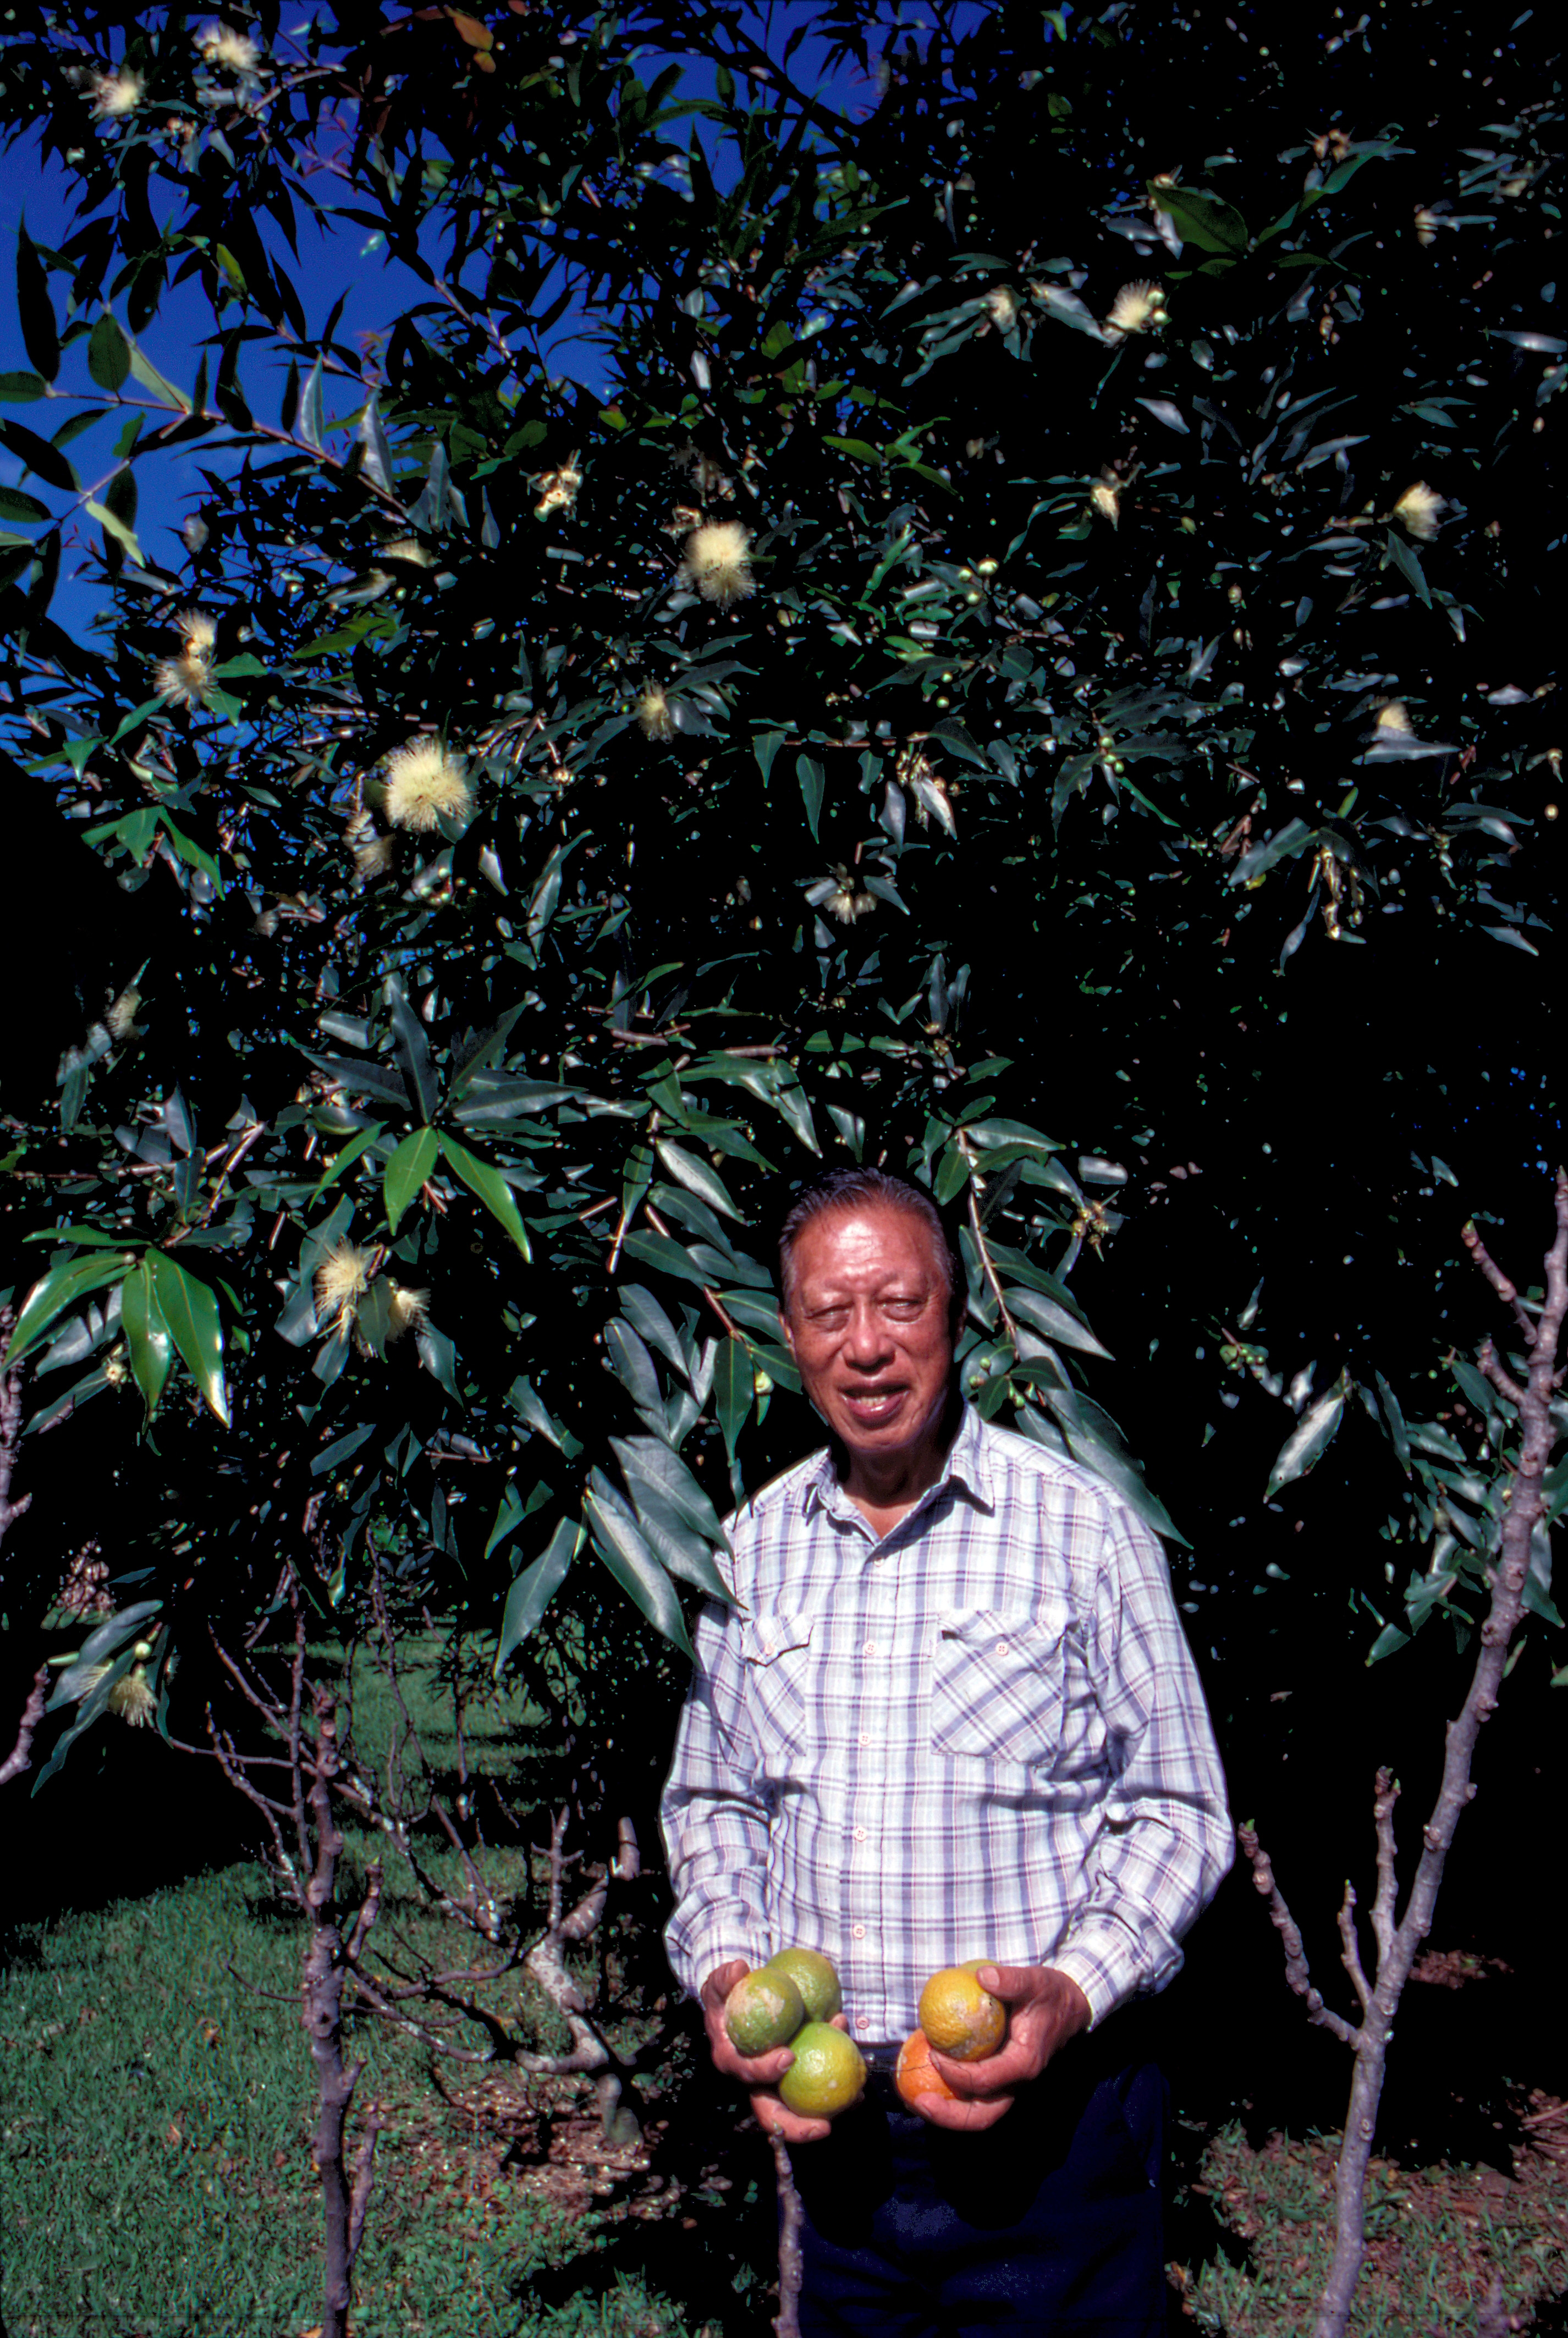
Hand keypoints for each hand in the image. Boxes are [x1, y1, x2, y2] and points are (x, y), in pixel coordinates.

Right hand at [699, 1959, 852, 2144]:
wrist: (741, 2006)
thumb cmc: (729, 1995)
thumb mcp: (720, 1985)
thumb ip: (724, 1978)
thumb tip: (738, 1968)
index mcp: (733, 2061)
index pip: (747, 2072)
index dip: (765, 2070)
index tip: (788, 2056)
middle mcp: (754, 2082)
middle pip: (771, 2115)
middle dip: (796, 2127)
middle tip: (824, 2125)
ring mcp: (775, 2086)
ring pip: (799, 2110)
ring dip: (825, 2113)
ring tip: (854, 2102)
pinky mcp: (794, 2082)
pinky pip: (816, 2092)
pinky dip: (837, 2092)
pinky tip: (860, 2089)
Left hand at [916, 1964, 1092, 2132]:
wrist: (1070, 2006)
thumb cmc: (1049, 1993)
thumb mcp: (1035, 1981)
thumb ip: (1011, 1980)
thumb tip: (982, 1977)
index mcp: (1024, 2062)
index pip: (987, 2080)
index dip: (957, 2074)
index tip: (935, 2053)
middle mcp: (1017, 2081)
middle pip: (983, 2115)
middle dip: (949, 2115)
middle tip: (919, 2102)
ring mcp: (1009, 2083)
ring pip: (979, 2112)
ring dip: (948, 2112)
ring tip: (916, 2100)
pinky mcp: (1001, 2077)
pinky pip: (975, 2095)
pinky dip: (952, 2093)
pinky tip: (928, 2076)